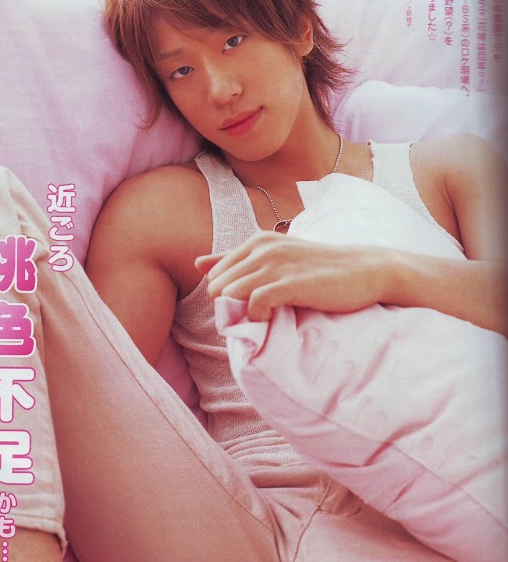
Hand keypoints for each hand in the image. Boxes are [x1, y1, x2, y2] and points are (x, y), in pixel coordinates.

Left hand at [195, 232, 387, 320]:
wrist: (364, 270)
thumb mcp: (275, 257)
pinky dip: (256, 316)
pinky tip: (270, 319)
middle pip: (217, 286)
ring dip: (240, 312)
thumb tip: (197, 263)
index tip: (248, 307)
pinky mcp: (290, 283)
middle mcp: (262, 248)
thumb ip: (234, 259)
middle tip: (255, 316)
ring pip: (230, 293)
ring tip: (263, 318)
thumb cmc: (318, 268)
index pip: (215, 274)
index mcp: (256, 241)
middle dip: (228, 306)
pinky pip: (254, 303)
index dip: (225, 296)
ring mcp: (275, 265)